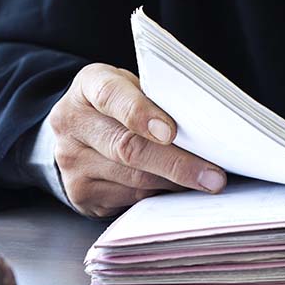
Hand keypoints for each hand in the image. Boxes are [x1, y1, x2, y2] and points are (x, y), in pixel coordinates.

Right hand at [49, 63, 225, 217]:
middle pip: (127, 147)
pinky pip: (129, 199)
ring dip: (174, 183)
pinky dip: (159, 194)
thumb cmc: (117, 106)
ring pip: (133, 179)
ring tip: (205, 183)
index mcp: (88, 86)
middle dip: (176, 163)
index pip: (110, 96)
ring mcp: (72, 162)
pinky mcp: (80, 193)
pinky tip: (177, 190)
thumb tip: (202, 134)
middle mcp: (72, 123)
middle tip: (212, 176)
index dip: (141, 114)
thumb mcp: (130, 88)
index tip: (171, 132)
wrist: (77, 132)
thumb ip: (155, 101)